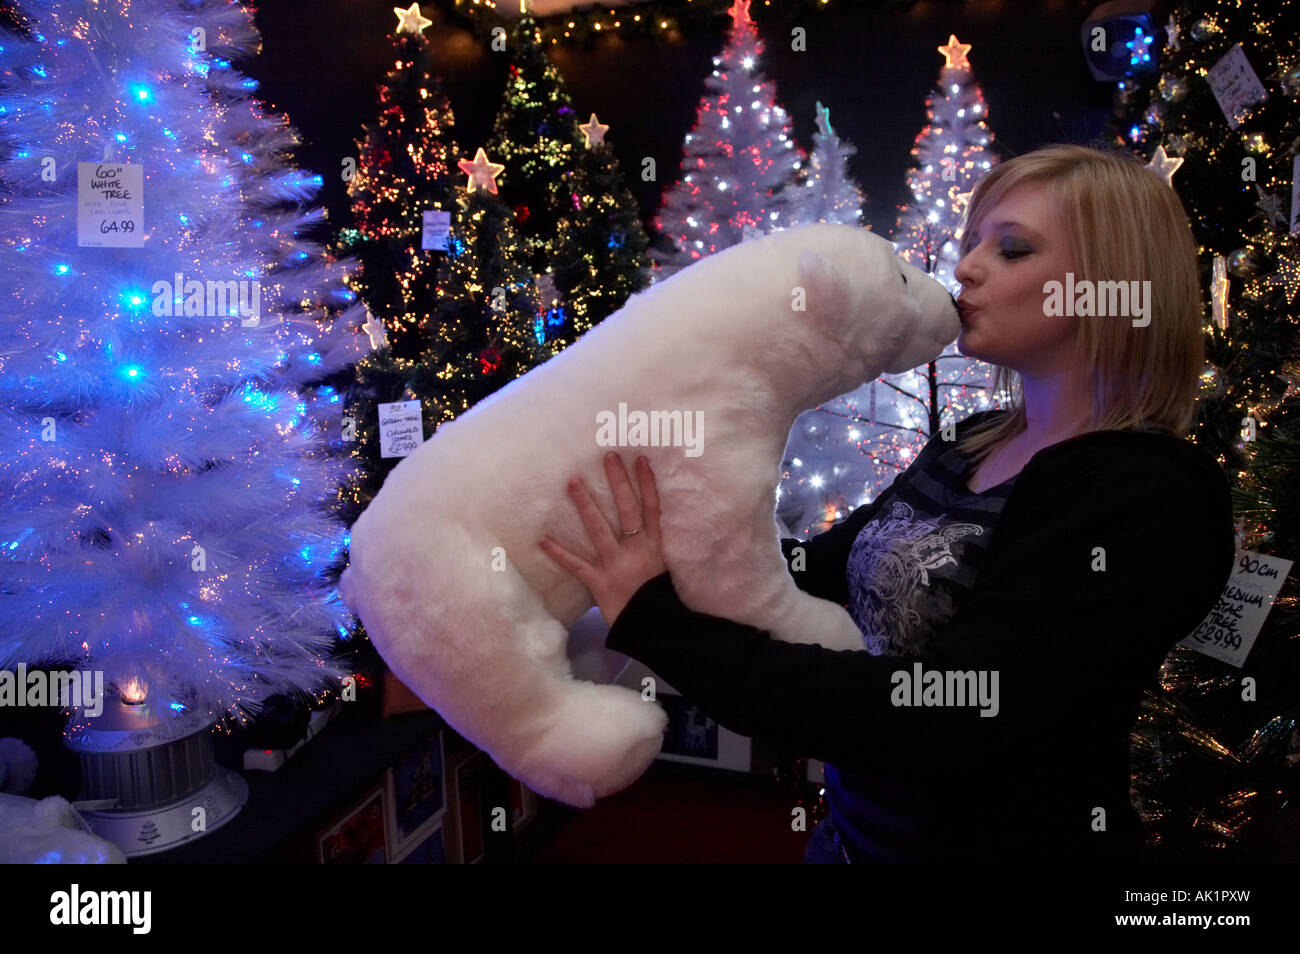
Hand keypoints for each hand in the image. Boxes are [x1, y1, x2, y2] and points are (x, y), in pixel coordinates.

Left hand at [539, 452, 666, 628]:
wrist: (655, 627)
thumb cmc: (661, 601)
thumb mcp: (664, 570)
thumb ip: (654, 549)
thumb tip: (645, 529)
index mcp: (654, 545)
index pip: (651, 507)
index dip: (646, 482)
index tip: (640, 459)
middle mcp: (636, 549)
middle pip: (626, 508)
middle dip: (617, 481)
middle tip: (607, 456)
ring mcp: (616, 564)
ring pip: (598, 528)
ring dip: (585, 504)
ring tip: (572, 482)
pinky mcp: (599, 582)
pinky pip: (576, 565)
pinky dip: (559, 553)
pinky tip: (543, 540)